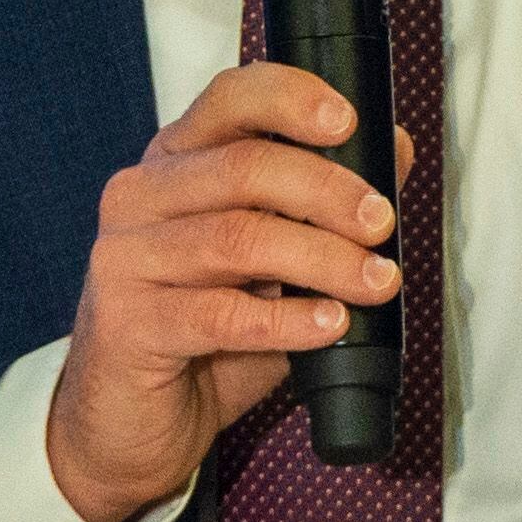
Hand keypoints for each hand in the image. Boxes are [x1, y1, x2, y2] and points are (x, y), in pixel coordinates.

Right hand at [47, 63, 415, 521]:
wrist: (130, 423)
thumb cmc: (209, 329)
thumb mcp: (273, 260)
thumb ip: (324, 206)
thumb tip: (396, 150)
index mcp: (178, 160)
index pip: (230, 98)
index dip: (291, 98)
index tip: (348, 121)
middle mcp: (141, 195)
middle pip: (243, 167)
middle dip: (327, 191)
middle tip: (382, 222)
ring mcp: (126, 258)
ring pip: (236, 239)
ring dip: (322, 258)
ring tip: (376, 281)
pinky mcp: (125, 324)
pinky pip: (218, 314)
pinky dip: (287, 320)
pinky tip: (329, 324)